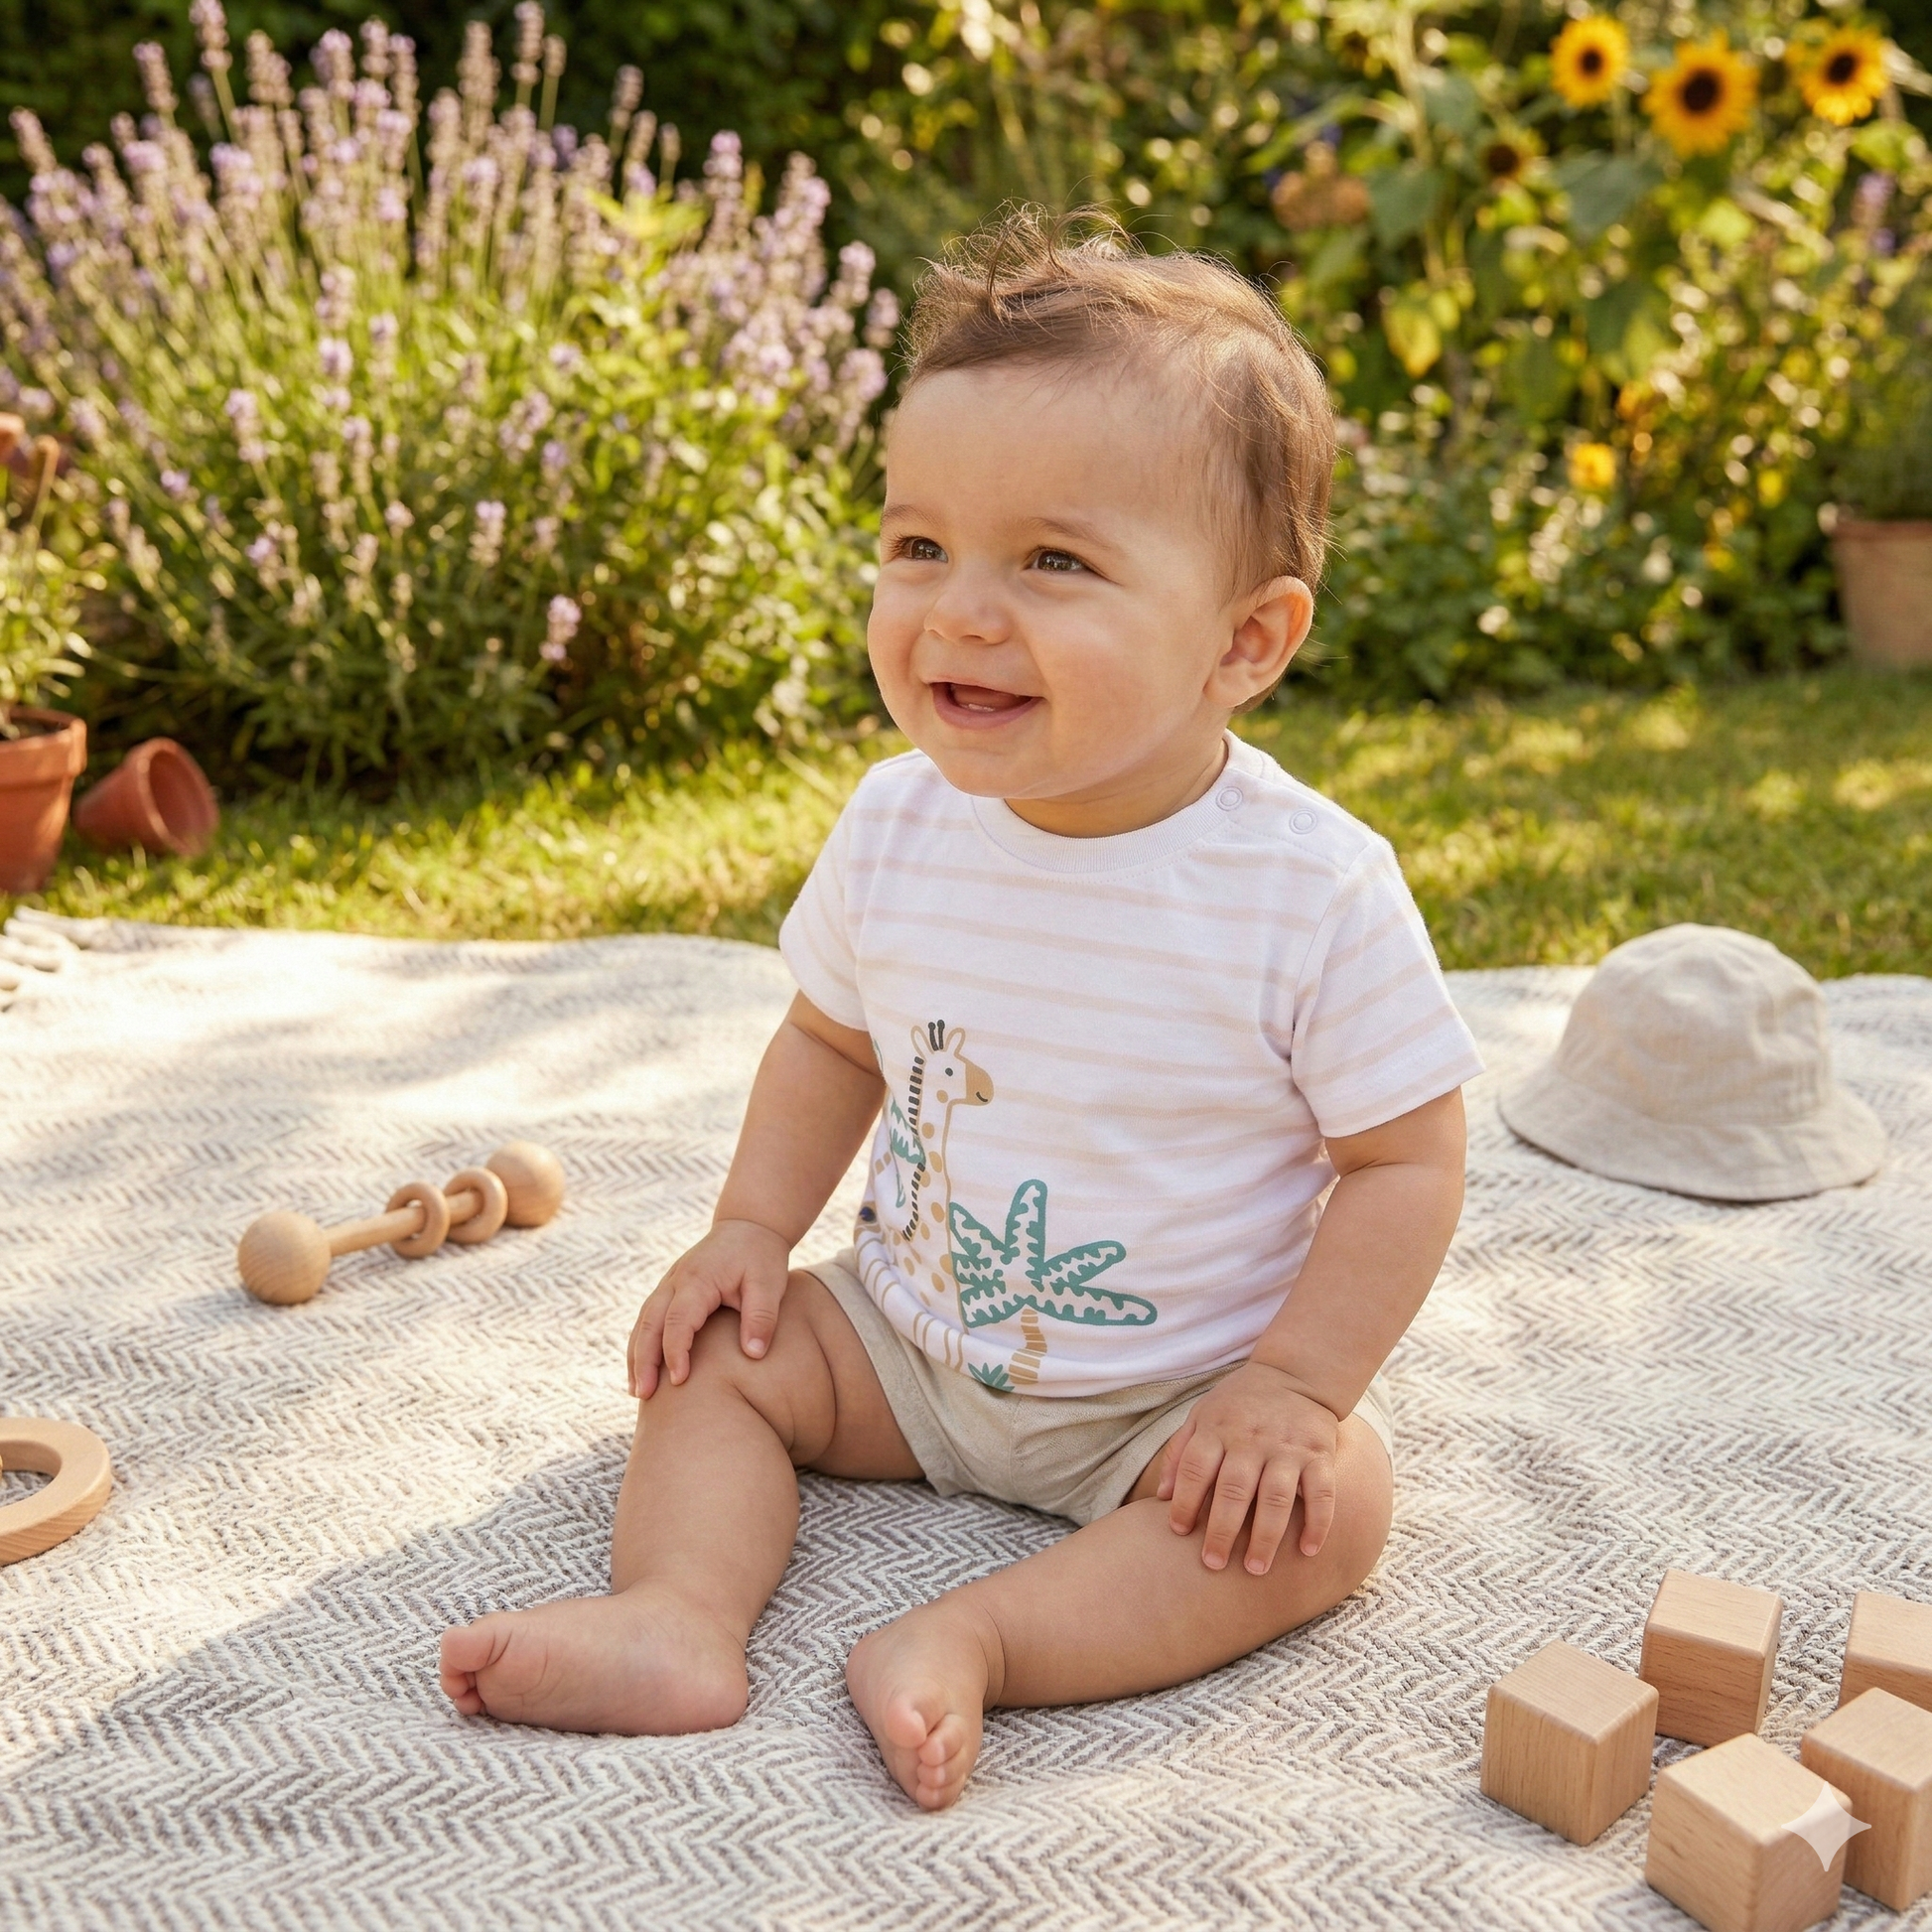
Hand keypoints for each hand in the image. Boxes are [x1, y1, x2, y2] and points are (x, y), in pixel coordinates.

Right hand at [628, 1219, 790, 1398]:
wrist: (749, 1226)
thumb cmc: (761, 1256)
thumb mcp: (769, 1283)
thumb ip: (762, 1317)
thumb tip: (753, 1354)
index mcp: (697, 1279)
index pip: (678, 1320)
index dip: (676, 1352)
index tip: (679, 1381)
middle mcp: (675, 1281)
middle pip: (649, 1323)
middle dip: (644, 1361)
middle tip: (644, 1395)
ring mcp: (668, 1284)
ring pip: (642, 1322)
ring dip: (637, 1356)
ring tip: (638, 1392)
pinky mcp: (669, 1290)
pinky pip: (647, 1319)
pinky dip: (641, 1345)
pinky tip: (643, 1370)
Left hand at [1157, 1362, 1341, 1574]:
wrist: (1295, 1373)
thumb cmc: (1239, 1403)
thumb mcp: (1202, 1414)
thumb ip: (1180, 1452)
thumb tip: (1160, 1497)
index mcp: (1218, 1429)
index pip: (1196, 1469)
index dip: (1185, 1502)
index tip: (1179, 1532)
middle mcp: (1252, 1440)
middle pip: (1234, 1491)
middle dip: (1222, 1531)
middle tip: (1213, 1564)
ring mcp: (1287, 1449)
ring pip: (1276, 1498)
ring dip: (1266, 1537)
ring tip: (1256, 1569)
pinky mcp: (1319, 1455)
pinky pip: (1322, 1494)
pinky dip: (1317, 1524)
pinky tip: (1307, 1551)